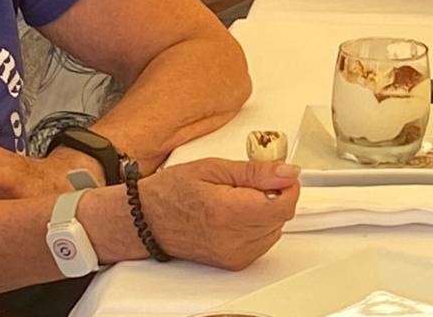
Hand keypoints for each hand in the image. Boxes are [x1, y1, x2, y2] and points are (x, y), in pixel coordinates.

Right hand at [135, 157, 299, 270]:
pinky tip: (238, 215)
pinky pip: (262, 243)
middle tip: (252, 182)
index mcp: (229, 212)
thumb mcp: (215, 167)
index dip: (287, 185)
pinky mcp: (233, 263)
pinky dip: (258, 227)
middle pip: (281, 217)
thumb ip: (256, 171)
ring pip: (275, 230)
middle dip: (275, 195)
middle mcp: (233, 239)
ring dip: (268, 212)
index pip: (284, 204)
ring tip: (240, 198)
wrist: (145, 220)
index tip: (278, 173)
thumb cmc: (172, 192)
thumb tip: (287, 171)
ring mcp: (233, 255)